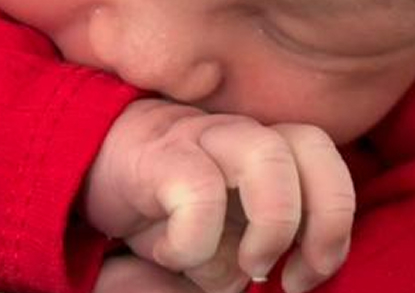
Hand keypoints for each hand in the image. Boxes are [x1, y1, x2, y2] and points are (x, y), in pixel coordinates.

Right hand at [85, 99, 355, 292]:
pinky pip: (197, 192)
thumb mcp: (220, 239)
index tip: (307, 276)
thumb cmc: (160, 211)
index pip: (325, 161)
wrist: (80, 173)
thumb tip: (281, 286)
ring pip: (266, 157)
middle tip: (292, 278)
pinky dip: (196, 242)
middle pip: (312, 146)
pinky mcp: (156, 155)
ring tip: (249, 269)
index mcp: (265, 150)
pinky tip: (174, 255)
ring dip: (272, 226)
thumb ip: (255, 251)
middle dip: (323, 220)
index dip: (335, 221)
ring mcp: (199, 137)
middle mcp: (239, 136)